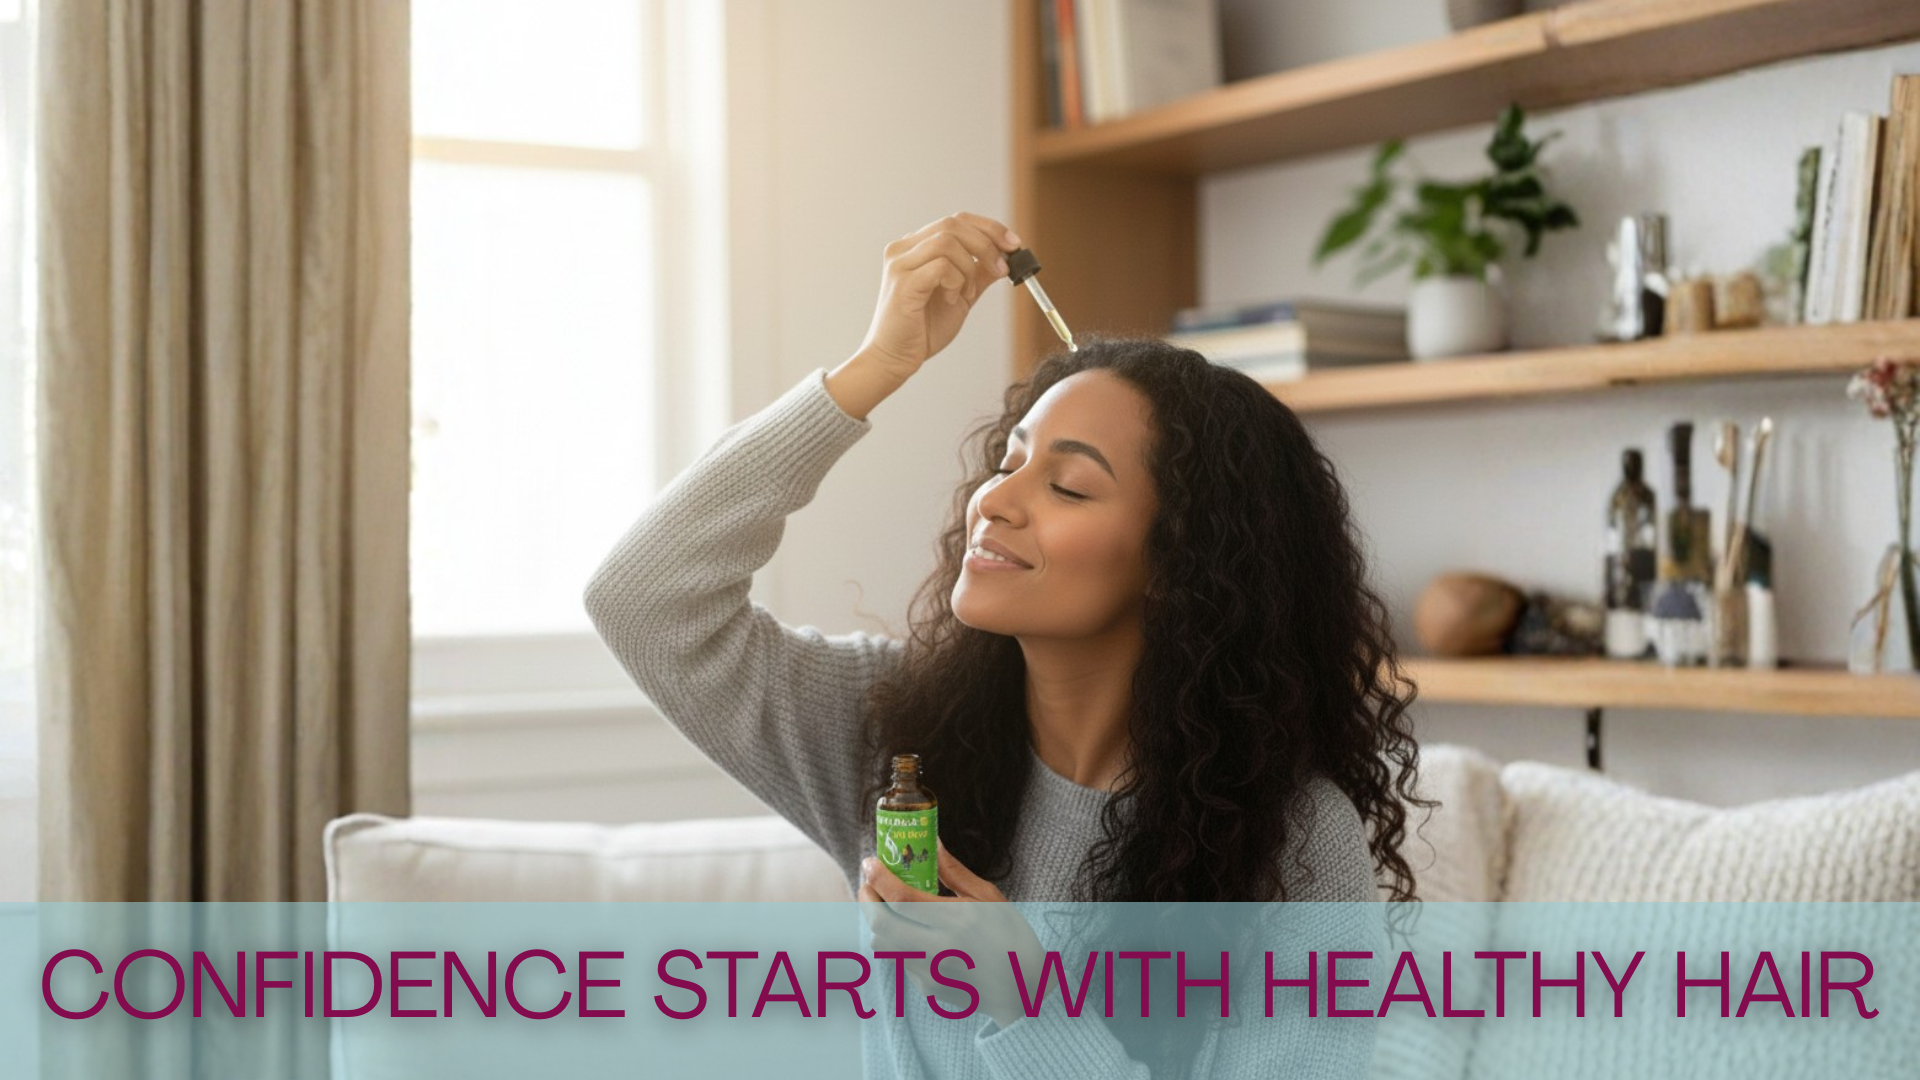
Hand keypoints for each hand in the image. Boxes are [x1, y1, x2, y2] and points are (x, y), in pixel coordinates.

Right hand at [855, 213, 1022, 376]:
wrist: (895, 358)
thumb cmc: (923, 329)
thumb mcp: (960, 296)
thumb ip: (977, 274)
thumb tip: (1007, 258)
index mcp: (915, 246)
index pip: (956, 220)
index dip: (989, 228)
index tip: (1014, 244)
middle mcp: (903, 248)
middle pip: (953, 224)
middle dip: (987, 244)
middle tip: (1003, 269)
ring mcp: (900, 263)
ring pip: (948, 242)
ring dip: (969, 268)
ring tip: (966, 294)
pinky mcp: (903, 282)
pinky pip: (941, 266)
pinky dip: (956, 281)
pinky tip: (951, 300)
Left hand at [858, 839, 1047, 1028]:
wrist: (1023, 989)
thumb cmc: (1010, 936)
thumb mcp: (988, 897)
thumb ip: (954, 871)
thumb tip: (933, 842)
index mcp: (959, 920)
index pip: (902, 899)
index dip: (879, 879)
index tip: (870, 862)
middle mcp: (941, 950)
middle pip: (882, 924)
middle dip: (867, 900)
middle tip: (868, 883)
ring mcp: (932, 973)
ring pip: (883, 945)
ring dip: (879, 921)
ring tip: (887, 904)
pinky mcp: (928, 988)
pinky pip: (899, 959)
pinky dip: (897, 941)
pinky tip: (912, 931)